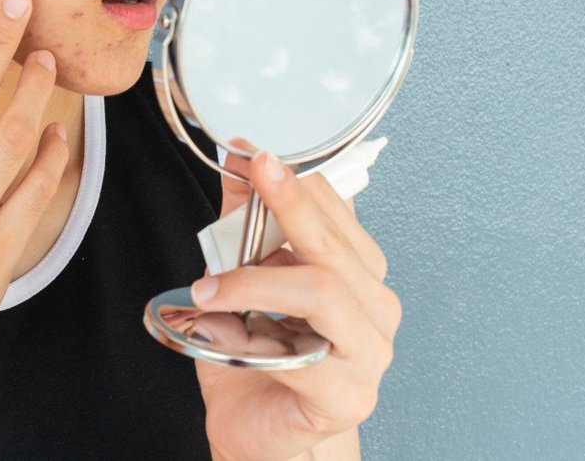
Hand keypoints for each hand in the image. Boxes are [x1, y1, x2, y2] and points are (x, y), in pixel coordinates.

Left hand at [193, 145, 400, 460]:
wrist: (261, 432)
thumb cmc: (258, 358)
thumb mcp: (242, 280)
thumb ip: (243, 226)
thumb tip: (234, 165)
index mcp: (359, 272)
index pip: (337, 211)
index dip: (295, 178)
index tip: (253, 153)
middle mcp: (375, 307)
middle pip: (333, 245)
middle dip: (288, 202)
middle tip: (251, 172)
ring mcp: (370, 352)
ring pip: (323, 290)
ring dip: (257, 279)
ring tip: (209, 287)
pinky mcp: (350, 395)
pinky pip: (304, 354)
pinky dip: (255, 338)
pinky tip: (222, 330)